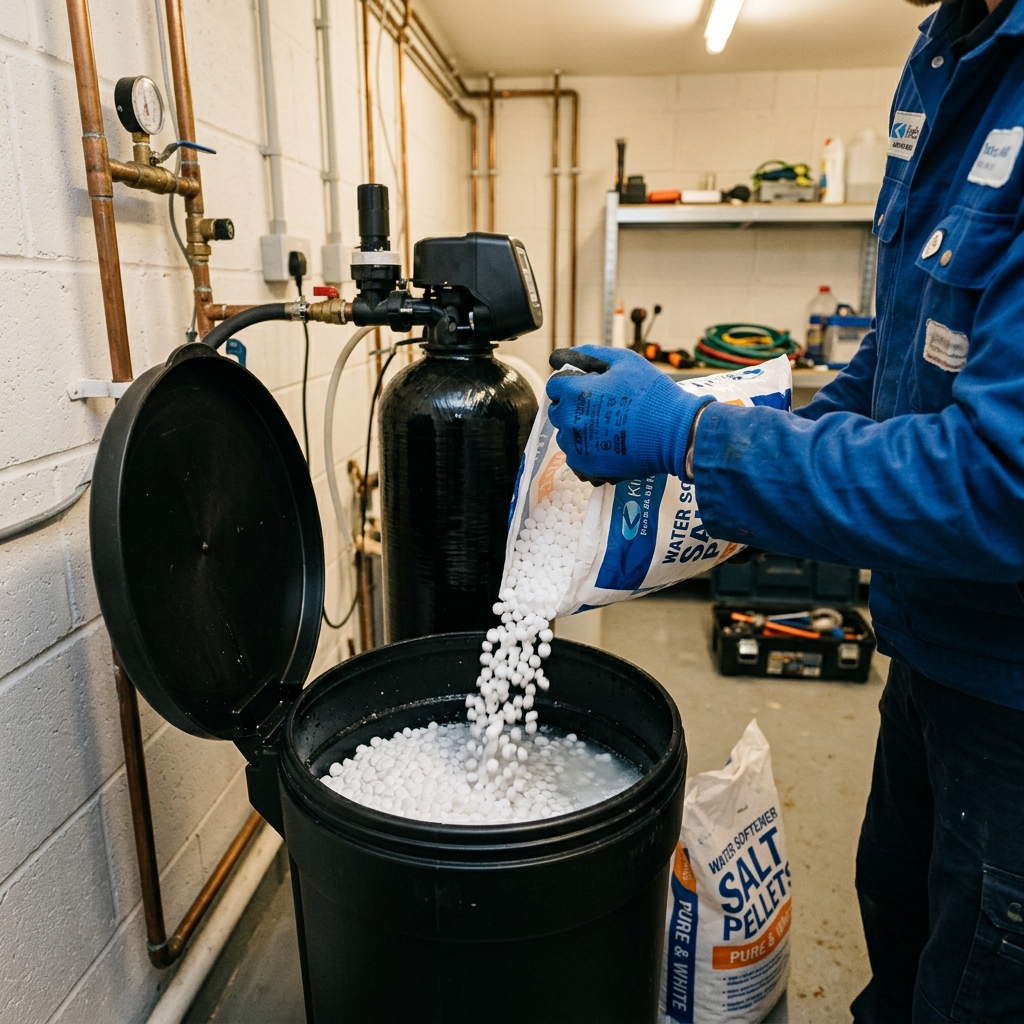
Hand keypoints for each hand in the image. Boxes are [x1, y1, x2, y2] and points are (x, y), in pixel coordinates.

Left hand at [545, 346, 711, 481]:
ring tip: (606, 429)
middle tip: (600, 409)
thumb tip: (566, 355)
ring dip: (579, 431)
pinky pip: (575, 457)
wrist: (674, 433)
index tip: (588, 389)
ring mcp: (576, 445)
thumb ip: (592, 354)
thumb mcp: (625, 361)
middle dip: (572, 407)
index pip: (554, 386)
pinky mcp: (585, 465)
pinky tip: (607, 446)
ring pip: (566, 436)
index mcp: (575, 391)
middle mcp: (569, 419)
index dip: (570, 385)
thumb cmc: (652, 393)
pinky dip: (586, 452)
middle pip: (558, 412)